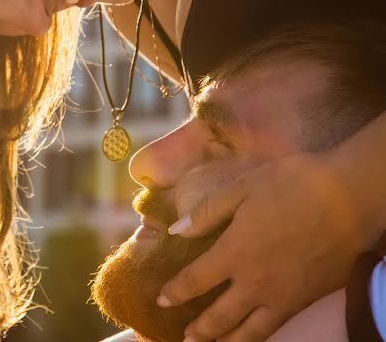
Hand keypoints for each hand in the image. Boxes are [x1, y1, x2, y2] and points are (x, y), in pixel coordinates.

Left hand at [158, 152, 371, 341]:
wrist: (350, 198)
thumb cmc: (293, 185)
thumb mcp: (242, 188)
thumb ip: (207, 212)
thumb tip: (177, 230)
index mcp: (235, 252)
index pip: (195, 281)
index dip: (175, 292)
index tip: (162, 299)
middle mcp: (256, 282)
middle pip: (219, 317)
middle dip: (199, 329)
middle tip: (185, 337)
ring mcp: (283, 296)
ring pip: (249, 332)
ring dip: (226, 341)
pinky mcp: (306, 300)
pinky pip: (276, 326)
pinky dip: (258, 336)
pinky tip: (252, 334)